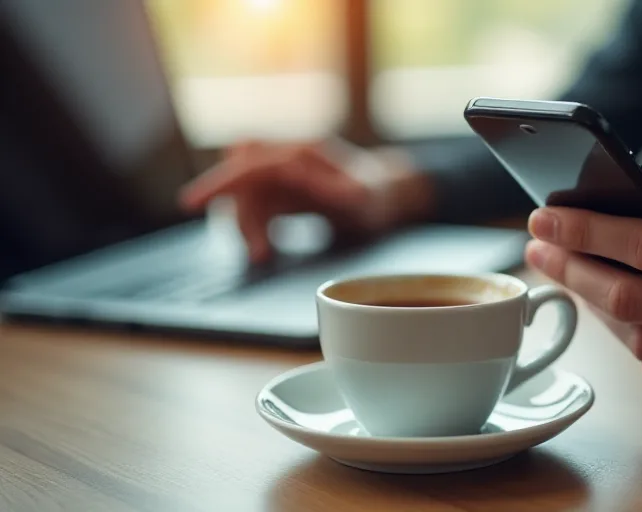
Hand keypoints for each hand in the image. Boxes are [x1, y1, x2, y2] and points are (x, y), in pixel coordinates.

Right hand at [179, 139, 433, 261]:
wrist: (389, 194)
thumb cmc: (376, 196)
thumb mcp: (361, 197)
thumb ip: (331, 188)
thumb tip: (296, 176)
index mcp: (302, 153)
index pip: (250, 163)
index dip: (220, 182)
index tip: (191, 203)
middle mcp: (287, 155)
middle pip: (241, 180)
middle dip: (240, 218)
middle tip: (258, 255)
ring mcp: (281, 170)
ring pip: (244, 193)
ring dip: (246, 224)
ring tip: (264, 254)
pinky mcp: (279, 185)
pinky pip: (253, 201)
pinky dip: (253, 223)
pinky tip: (265, 243)